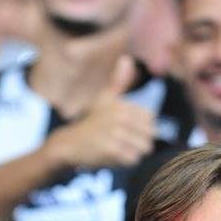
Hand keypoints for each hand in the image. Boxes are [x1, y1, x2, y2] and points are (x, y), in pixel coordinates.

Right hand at [45, 55, 155, 169]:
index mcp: (123, 106)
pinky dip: (125, 162)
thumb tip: (126, 58)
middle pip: (149, 136)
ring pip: (143, 149)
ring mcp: (116, 134)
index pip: (151, 121)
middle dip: (138, 143)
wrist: (69, 144)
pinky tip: (112, 156)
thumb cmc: (91, 121)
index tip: (125, 130)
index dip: (141, 129)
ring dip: (132, 153)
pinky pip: (133, 159)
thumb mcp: (104, 99)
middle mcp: (120, 118)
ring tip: (117, 149)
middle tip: (121, 143)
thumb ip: (118, 81)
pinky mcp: (111, 150)